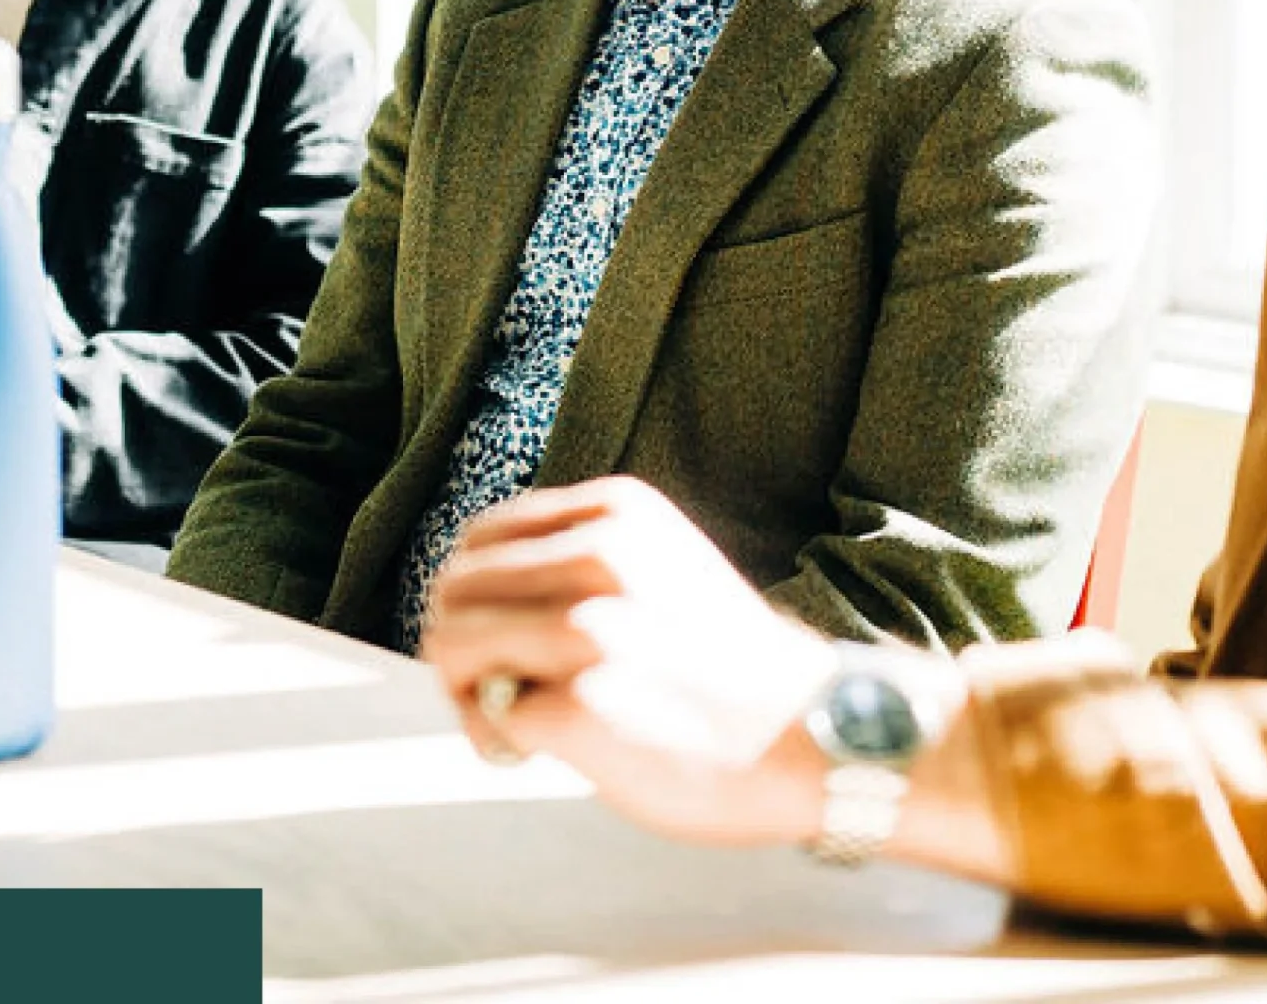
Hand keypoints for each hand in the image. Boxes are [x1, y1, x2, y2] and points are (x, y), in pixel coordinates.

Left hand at [422, 476, 837, 846]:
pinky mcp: (585, 703)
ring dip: (466, 692)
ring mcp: (590, 627)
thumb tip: (475, 591)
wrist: (812, 732)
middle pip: (454, 587)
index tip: (502, 640)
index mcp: (616, 510)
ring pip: (454, 643)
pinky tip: (538, 755)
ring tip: (509, 726)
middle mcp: (598, 555)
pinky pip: (494, 714)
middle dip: (456, 644)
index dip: (474, 593)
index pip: (481, 536)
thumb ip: (580, 560)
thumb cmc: (728, 664)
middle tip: (491, 693)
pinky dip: (501, 740)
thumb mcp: (659, 562)